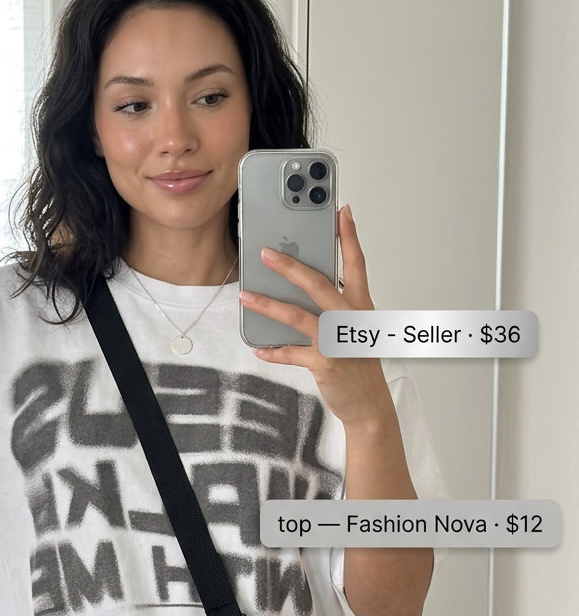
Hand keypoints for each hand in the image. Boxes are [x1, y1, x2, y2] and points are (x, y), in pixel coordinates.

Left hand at [240, 204, 391, 428]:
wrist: (370, 404)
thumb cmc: (359, 362)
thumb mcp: (354, 328)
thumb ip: (334, 306)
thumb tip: (302, 288)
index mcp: (360, 305)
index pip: (356, 264)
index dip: (349, 237)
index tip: (341, 211)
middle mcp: (350, 319)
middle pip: (318, 284)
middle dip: (290, 266)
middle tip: (266, 253)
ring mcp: (337, 341)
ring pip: (298, 316)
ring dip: (268, 304)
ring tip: (245, 295)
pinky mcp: (325, 363)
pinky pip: (291, 353)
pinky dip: (273, 351)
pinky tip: (259, 348)